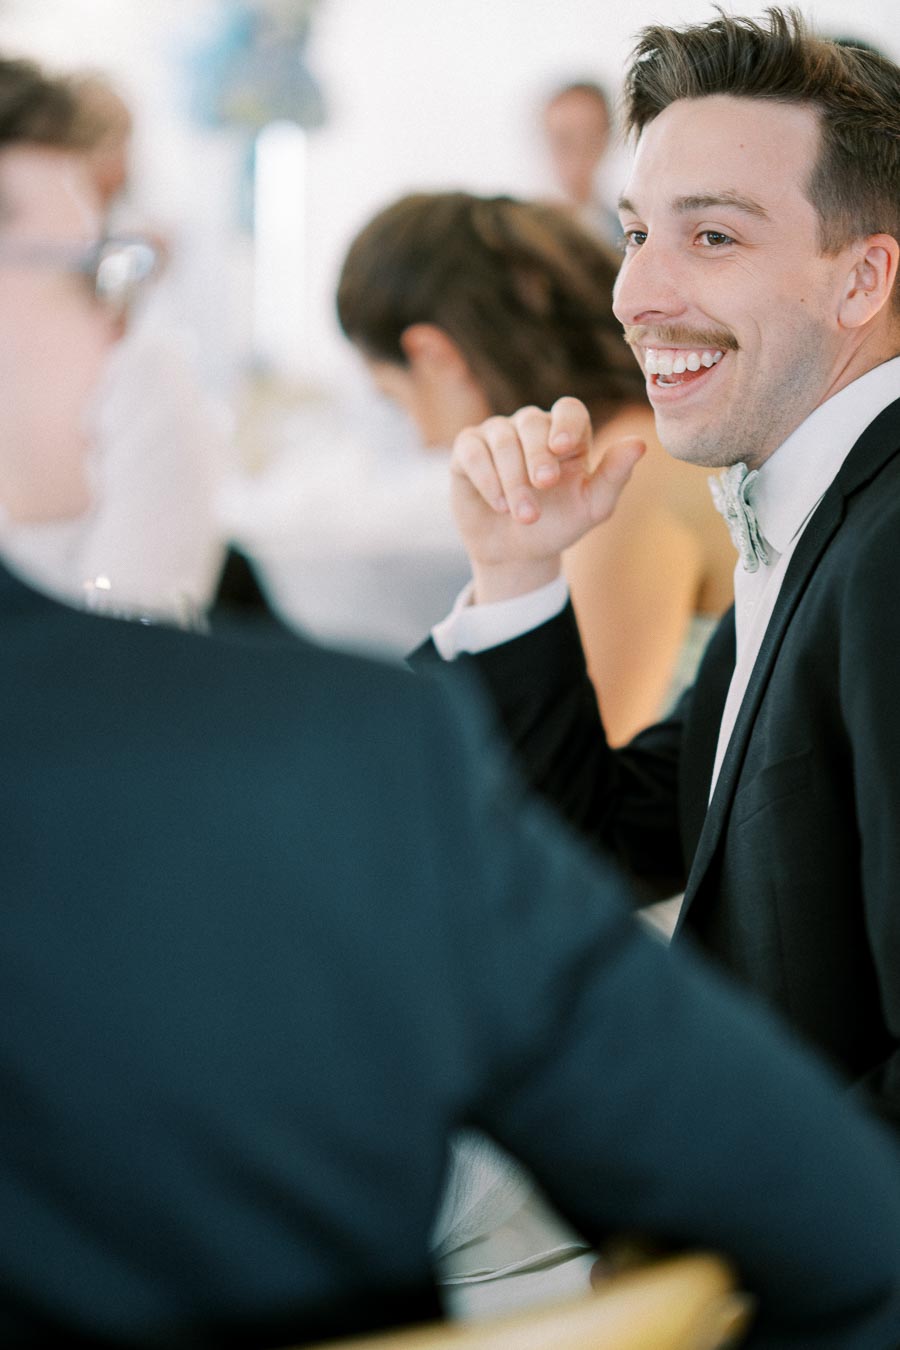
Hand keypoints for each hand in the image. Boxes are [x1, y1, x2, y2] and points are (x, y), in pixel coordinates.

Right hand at [450, 397, 644, 601]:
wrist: (517, 554)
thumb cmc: (558, 525)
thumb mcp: (592, 507)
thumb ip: (614, 476)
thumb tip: (640, 443)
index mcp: (566, 435)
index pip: (568, 409)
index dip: (565, 423)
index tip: (562, 448)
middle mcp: (530, 428)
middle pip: (531, 422)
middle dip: (536, 455)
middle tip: (543, 485)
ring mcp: (497, 436)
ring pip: (501, 438)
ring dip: (513, 479)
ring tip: (524, 515)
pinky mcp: (467, 452)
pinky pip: (471, 451)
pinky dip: (486, 477)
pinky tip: (499, 504)